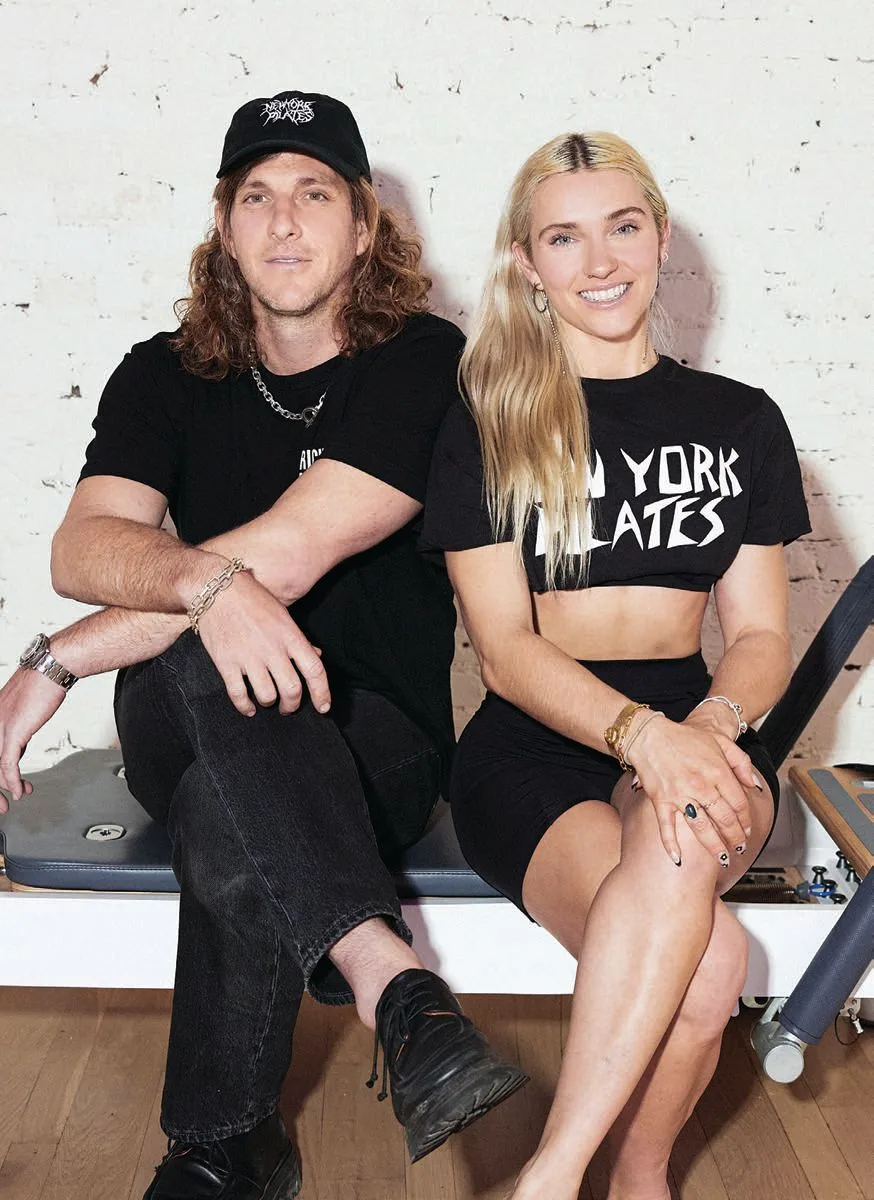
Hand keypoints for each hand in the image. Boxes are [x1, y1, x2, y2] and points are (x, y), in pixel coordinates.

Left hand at [0, 669, 66, 809]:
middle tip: (5, 797)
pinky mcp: (13, 732)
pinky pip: (8, 763)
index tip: (4, 782)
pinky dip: (13, 780)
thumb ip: (18, 731)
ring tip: (18, 794)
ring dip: (6, 785)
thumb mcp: (24, 710)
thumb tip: (19, 746)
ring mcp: (0, 727)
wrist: (50, 669)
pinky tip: (18, 789)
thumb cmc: (42, 683)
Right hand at [196, 570, 329, 716]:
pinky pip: (238, 695)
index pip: (315, 670)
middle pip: (292, 690)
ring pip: (267, 696)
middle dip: (293, 705)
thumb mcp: (283, 614)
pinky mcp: (226, 663)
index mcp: (290, 636)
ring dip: (270, 703)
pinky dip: (245, 706)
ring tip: (268, 701)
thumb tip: (316, 655)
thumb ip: (299, 639)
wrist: (216, 589)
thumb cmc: (252, 598)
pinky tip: (249, 708)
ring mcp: (248, 657)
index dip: (322, 693)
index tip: (324, 708)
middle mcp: (272, 649)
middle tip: (289, 707)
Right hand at [626, 711, 755, 865]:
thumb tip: (754, 785)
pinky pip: (666, 827)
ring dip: (714, 846)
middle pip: (725, 819)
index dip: (746, 820)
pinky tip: (677, 859)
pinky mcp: (661, 800)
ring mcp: (680, 795)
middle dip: (735, 838)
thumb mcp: (720, 741)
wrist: (650, 735)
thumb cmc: (684, 738)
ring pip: (702, 828)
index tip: (748, 829)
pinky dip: (671, 844)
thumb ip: (741, 762)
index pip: (739, 804)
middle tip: (739, 848)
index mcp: (718, 771)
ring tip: (722, 858)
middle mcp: (701, 785)